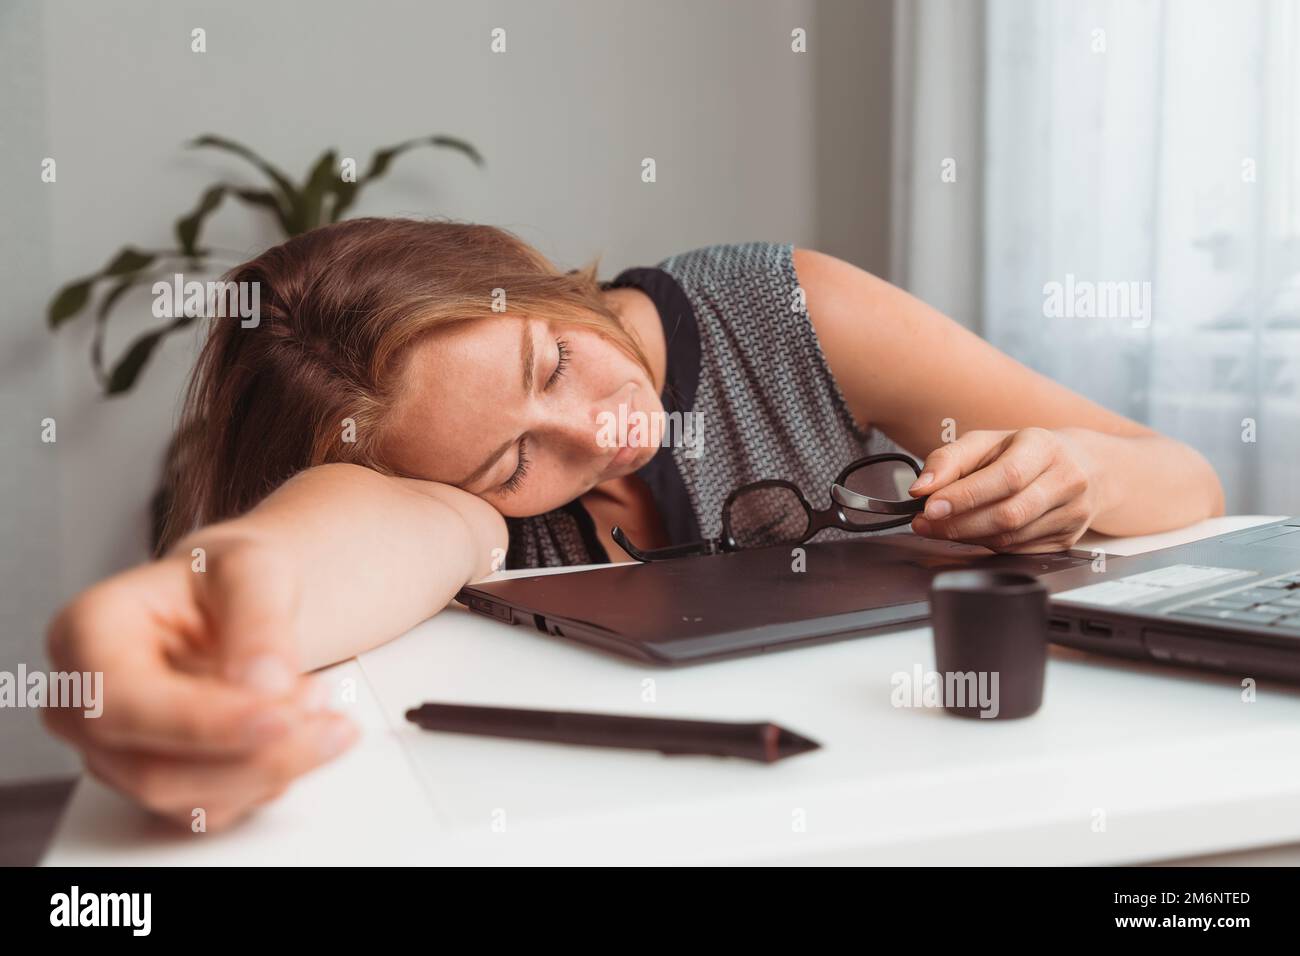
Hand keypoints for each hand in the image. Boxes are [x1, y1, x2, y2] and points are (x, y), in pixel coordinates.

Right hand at [43, 536, 358, 830]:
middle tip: (326, 712)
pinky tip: (300, 731)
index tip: (280, 714)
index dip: (202, 721)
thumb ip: (258, 618)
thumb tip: (263, 682)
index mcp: (87, 633)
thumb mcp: (252, 567)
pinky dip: (269, 777)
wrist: (229, 604)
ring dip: (273, 766)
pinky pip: (214, 808)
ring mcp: (116, 753)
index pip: (121, 702)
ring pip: (190, 800)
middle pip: (155, 769)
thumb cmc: (223, 581)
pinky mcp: (157, 783)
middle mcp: (84, 703)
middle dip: (255, 753)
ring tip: (321, 708)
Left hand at [906, 427, 1105, 552]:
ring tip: (940, 527)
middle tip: (925, 523)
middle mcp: (1065, 480)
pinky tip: (972, 533)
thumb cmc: (1025, 452)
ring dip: (968, 537)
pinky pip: (1018, 550)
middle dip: (959, 523)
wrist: (1083, 466)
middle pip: (1009, 513)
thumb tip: (922, 487)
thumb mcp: (985, 442)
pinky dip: (987, 544)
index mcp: (1044, 447)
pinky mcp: (1066, 539)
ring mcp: (1071, 514)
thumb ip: (948, 459)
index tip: (930, 507)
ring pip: (1012, 537)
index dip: (965, 496)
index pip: (1006, 477)